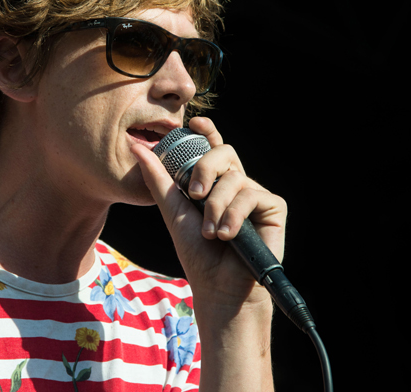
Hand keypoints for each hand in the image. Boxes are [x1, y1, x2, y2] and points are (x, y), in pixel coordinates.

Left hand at [131, 116, 286, 306]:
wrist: (218, 287)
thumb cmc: (197, 253)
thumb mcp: (173, 211)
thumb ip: (158, 179)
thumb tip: (137, 148)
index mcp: (214, 182)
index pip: (213, 148)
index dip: (208, 131)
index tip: (195, 123)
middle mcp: (236, 184)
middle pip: (224, 153)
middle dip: (204, 168)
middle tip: (193, 194)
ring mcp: (255, 195)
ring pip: (234, 178)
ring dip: (216, 206)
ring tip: (211, 233)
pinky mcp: (273, 207)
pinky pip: (251, 195)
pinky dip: (234, 215)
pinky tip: (228, 236)